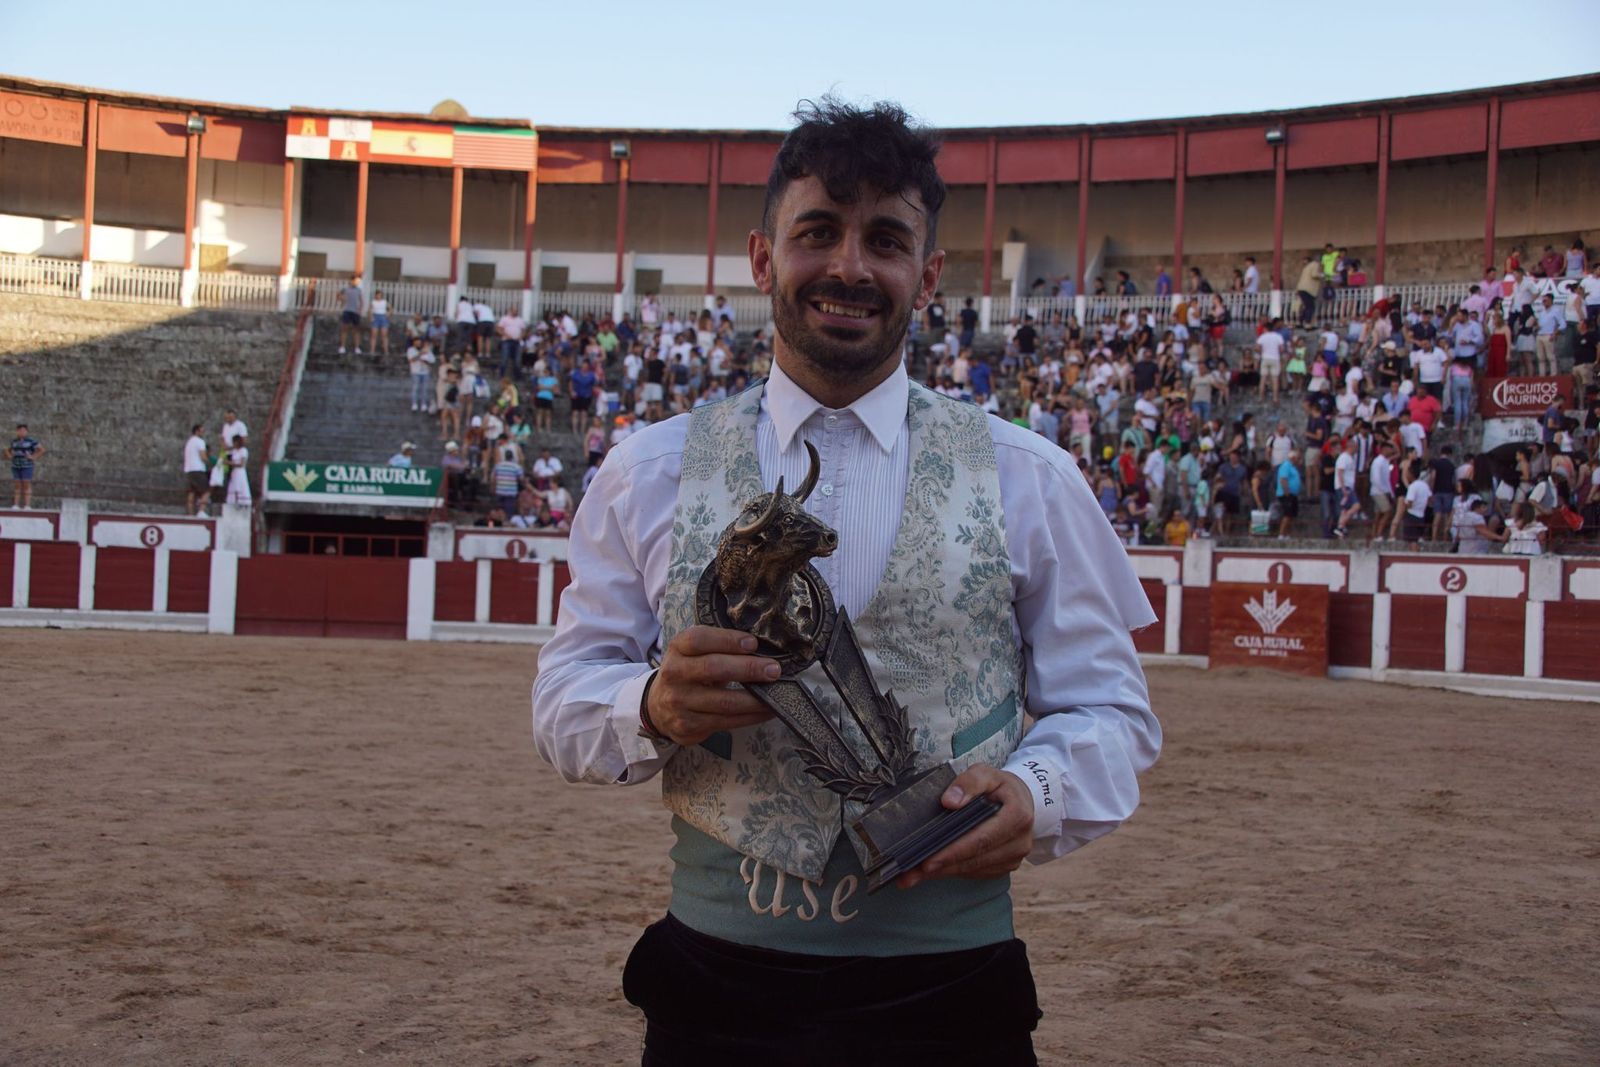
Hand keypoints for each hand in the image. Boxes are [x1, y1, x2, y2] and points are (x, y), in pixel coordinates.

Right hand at [646, 625, 779, 744]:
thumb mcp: (692, 653)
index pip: (699, 640)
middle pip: (713, 668)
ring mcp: (679, 702)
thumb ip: (717, 647)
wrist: (658, 707)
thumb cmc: (687, 673)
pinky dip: (751, 717)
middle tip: (774, 669)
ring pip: (724, 701)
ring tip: (778, 693)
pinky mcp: (688, 726)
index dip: (727, 640)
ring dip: (755, 699)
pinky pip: (727, 722)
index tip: (753, 643)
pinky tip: (766, 710)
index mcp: (677, 650)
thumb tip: (760, 649)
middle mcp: (674, 675)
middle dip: (748, 668)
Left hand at [895, 765, 1034, 889]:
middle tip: (910, 874)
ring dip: (943, 873)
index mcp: (1017, 817)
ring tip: (913, 876)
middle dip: (941, 867)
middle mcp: (1019, 842)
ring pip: (974, 870)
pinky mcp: (1005, 866)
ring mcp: (1013, 857)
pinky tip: (932, 872)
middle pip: (975, 859)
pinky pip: (976, 873)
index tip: (927, 861)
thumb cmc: (1000, 786)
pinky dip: (953, 872)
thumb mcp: (986, 773)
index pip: (980, 839)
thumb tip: (949, 801)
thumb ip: (970, 782)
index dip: (953, 851)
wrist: (1022, 799)